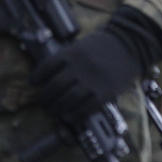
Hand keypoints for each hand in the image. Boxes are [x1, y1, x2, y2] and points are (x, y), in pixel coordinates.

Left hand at [30, 6, 161, 122]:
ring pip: (68, 99)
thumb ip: (67, 58)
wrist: (129, 45)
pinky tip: (70, 116)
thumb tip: (50, 74)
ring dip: (58, 108)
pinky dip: (75, 114)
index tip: (33, 83)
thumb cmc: (103, 45)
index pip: (47, 66)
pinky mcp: (105, 93)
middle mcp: (79, 67)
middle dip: (45, 96)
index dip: (37, 76)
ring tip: (53, 111)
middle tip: (42, 102)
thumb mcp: (81, 45)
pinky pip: (86, 108)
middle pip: (55, 86)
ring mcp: (92, 81)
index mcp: (72, 53)